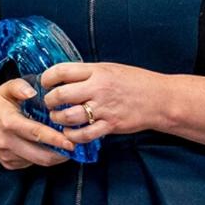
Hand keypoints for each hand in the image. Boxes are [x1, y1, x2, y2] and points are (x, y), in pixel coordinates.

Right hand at [0, 78, 75, 168]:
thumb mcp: (7, 88)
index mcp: (8, 122)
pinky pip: (31, 164)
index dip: (55, 139)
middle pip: (40, 155)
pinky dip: (42, 157)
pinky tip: (48, 148)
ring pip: (38, 162)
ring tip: (65, 148)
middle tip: (75, 146)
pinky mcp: (8, 164)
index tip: (71, 142)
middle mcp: (7, 142)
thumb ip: (19, 86)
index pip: (36, 134)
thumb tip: (32, 93)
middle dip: (61, 154)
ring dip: (54, 157)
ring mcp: (7, 156)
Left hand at [41, 62, 163, 142]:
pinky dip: (73, 136)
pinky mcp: (110, 125)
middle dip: (50, 101)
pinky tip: (70, 133)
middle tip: (49, 103)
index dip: (47, 77)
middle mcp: (98, 88)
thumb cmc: (134, 81)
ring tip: (58, 118)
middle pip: (61, 95)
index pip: (62, 71)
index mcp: (96, 71)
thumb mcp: (109, 69)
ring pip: (69, 116)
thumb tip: (65, 77)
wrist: (159, 99)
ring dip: (58, 119)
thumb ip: (88, 73)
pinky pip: (85, 134)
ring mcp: (104, 108)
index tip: (45, 83)